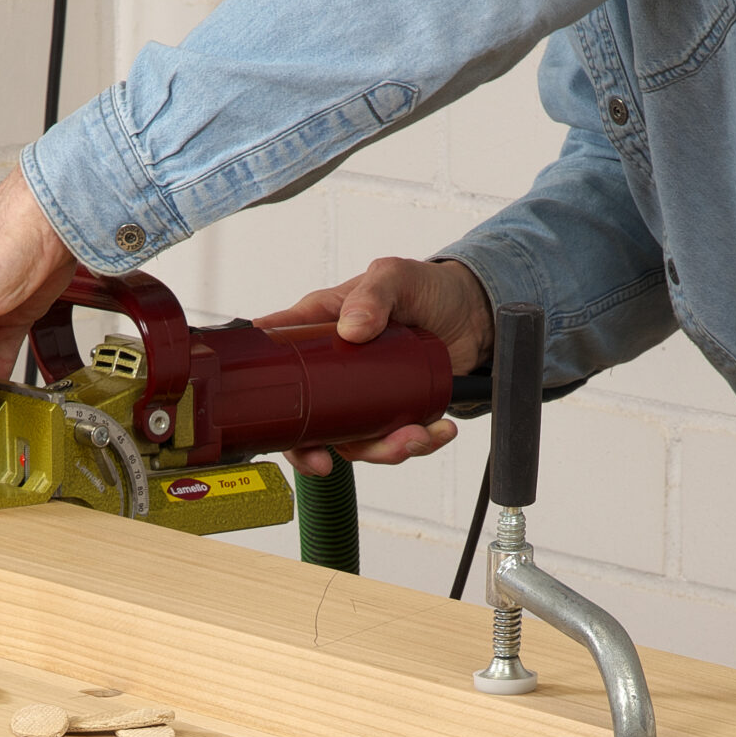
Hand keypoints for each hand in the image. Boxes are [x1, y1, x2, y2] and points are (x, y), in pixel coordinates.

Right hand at [254, 257, 493, 474]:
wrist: (473, 314)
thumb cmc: (426, 287)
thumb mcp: (395, 277)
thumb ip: (373, 295)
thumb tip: (351, 329)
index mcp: (317, 328)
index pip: (273, 360)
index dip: (261, 393)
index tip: (271, 421)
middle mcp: (331, 368)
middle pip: (303, 420)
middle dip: (313, 450)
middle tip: (327, 459)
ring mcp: (358, 395)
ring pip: (350, 440)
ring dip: (380, 450)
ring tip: (415, 435)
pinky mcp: (389, 411)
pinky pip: (389, 440)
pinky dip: (413, 444)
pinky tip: (434, 431)